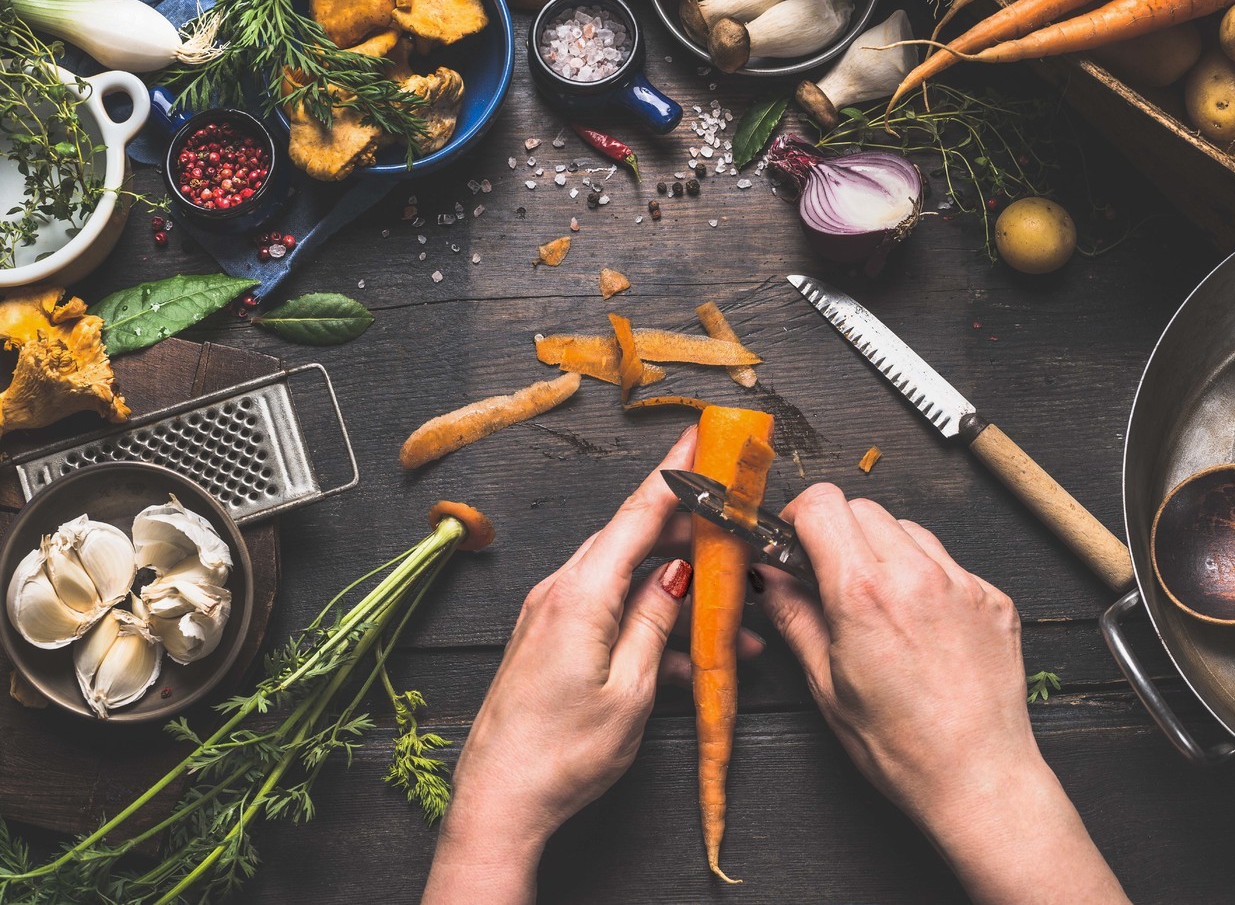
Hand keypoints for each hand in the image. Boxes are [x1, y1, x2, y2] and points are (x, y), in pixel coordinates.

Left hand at [424, 428, 760, 903]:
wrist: (498, 802)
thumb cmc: (562, 756)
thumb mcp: (630, 691)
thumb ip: (656, 623)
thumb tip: (678, 574)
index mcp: (581, 595)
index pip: (637, 514)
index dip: (675, 473)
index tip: (701, 435)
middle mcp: (560, 592)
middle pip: (633, 540)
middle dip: (687, 532)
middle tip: (733, 526)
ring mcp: (551, 615)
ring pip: (626, 580)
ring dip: (677, 593)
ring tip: (733, 620)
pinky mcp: (550, 640)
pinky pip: (608, 612)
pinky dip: (649, 624)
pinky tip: (689, 658)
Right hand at [756, 484, 1125, 903]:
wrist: (979, 779)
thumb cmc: (901, 747)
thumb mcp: (826, 684)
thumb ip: (794, 616)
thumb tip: (768, 577)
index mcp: (864, 594)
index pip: (823, 504)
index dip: (799, 516)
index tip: (794, 542)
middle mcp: (916, 575)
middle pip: (863, 508)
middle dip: (838, 531)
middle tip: (829, 575)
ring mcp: (962, 583)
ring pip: (908, 528)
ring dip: (882, 549)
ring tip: (877, 602)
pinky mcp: (993, 597)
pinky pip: (948, 561)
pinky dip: (925, 576)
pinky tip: (918, 622)